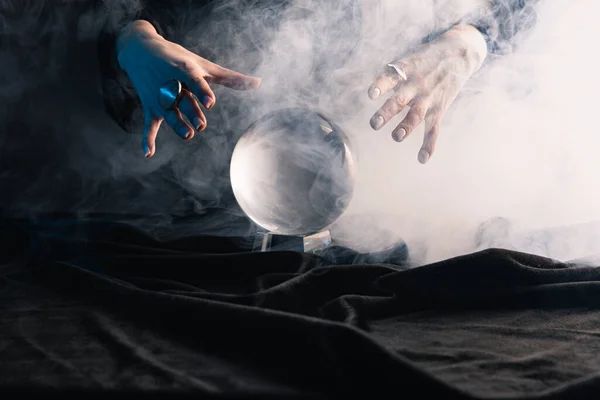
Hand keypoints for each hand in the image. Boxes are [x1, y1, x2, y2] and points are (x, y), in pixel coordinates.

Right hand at [116, 20, 260, 157]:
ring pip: (169, 113)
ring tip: (188, 135)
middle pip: (183, 100)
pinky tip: (148, 154)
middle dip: (192, 112)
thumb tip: (259, 82)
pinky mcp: (150, 106)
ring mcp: (160, 97)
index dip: (202, 91)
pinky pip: (149, 124)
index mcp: (185, 70)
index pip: (195, 81)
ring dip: (177, 124)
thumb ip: (230, 78)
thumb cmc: (178, 58)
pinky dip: (148, 138)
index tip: (210, 102)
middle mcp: (171, 84)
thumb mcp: (203, 65)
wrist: (140, 49)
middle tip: (201, 126)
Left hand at [368, 24, 487, 163]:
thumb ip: (389, 74)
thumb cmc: (424, 58)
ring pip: (415, 115)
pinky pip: (433, 129)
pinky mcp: (439, 109)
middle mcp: (416, 85)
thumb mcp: (407, 59)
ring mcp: (428, 98)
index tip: (371, 95)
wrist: (459, 53)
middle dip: (387, 112)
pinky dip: (429, 145)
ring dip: (406, 127)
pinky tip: (422, 159)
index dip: (380, 85)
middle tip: (374, 124)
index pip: (390, 77)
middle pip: (400, 100)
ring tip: (396, 137)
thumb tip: (361, 86)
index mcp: (405, 71)